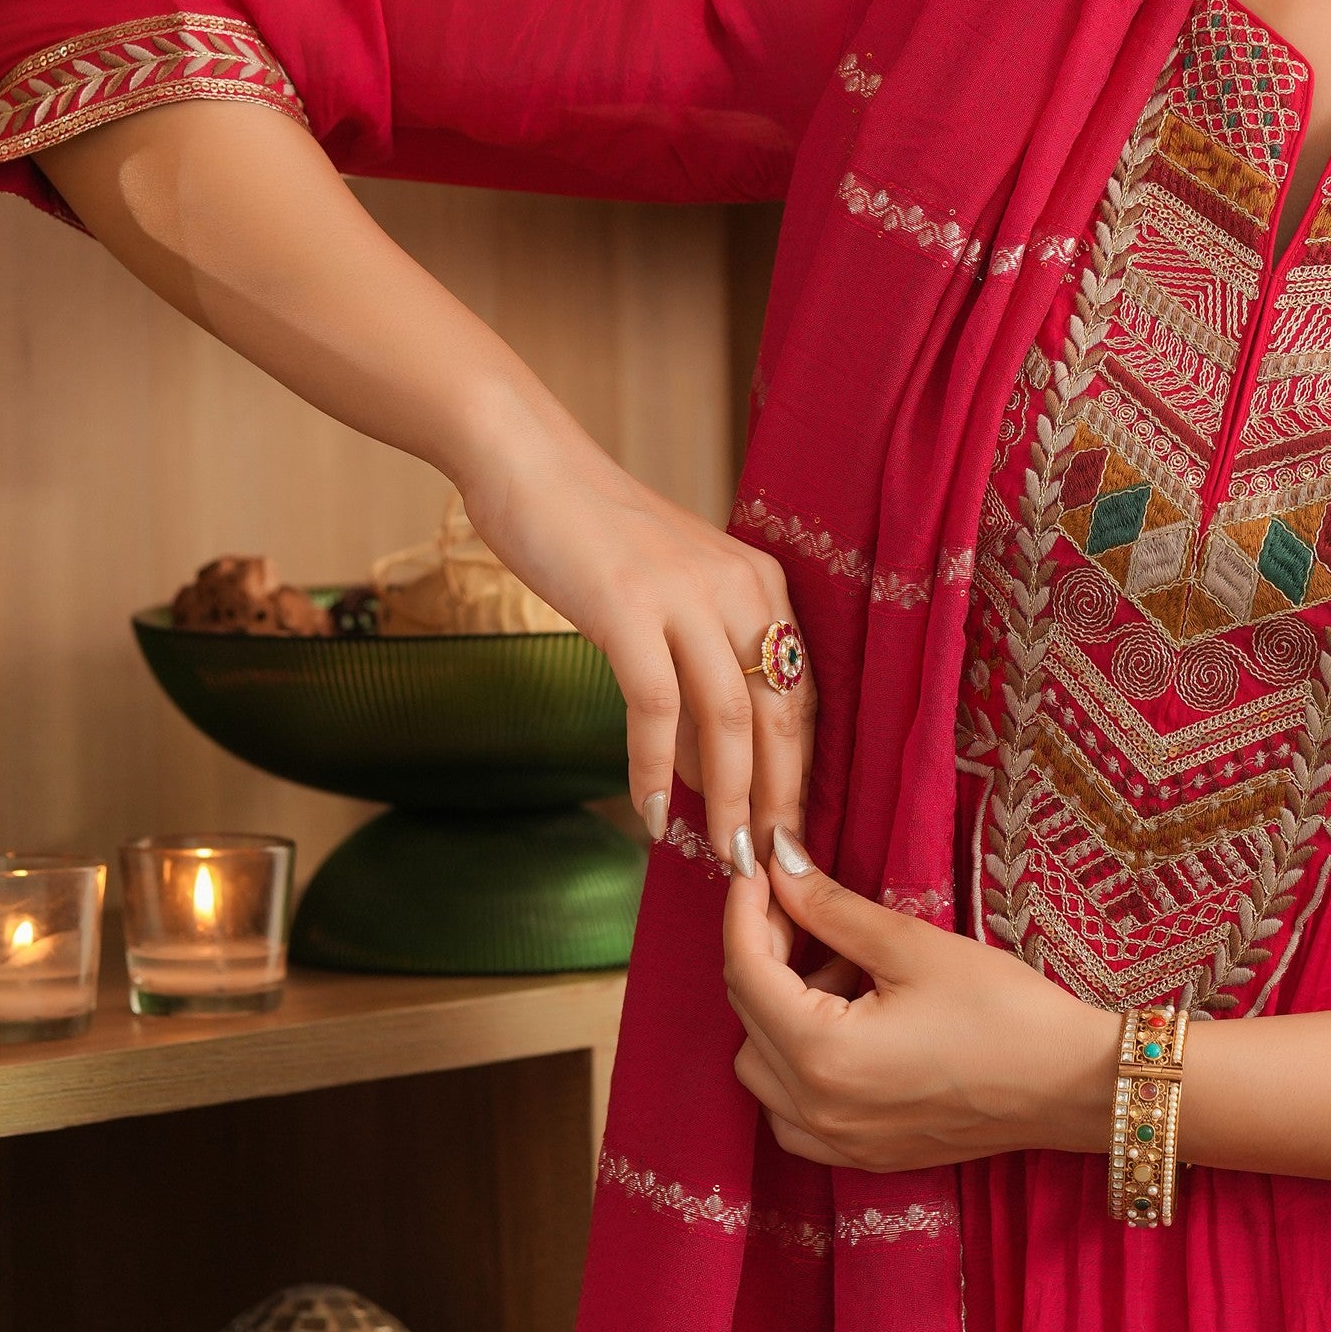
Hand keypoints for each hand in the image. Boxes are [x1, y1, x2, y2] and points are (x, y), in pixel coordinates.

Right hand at [40, 98, 816, 861]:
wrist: (527, 463)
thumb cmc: (592, 533)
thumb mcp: (665, 591)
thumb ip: (693, 668)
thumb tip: (703, 765)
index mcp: (760, 582)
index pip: (802, 693)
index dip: (803, 770)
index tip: (794, 834)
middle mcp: (739, 587)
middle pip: (782, 712)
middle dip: (781, 799)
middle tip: (773, 868)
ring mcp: (685, 595)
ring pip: (732, 718)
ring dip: (732, 798)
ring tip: (726, 857)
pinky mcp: (628, 608)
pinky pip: (655, 708)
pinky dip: (656, 769)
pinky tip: (652, 815)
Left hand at [723, 835, 1118, 1172]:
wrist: (1072, 1086)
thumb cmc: (1004, 1012)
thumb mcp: (914, 946)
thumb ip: (832, 909)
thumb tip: (779, 864)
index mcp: (822, 1055)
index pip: (747, 972)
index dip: (745, 909)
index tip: (755, 864)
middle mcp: (816, 1110)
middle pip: (748, 1018)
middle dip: (766, 954)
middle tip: (807, 907)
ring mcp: (838, 1142)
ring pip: (762, 1070)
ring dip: (782, 1014)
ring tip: (849, 975)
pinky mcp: (863, 1155)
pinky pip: (792, 1113)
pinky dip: (798, 1068)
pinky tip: (849, 1029)